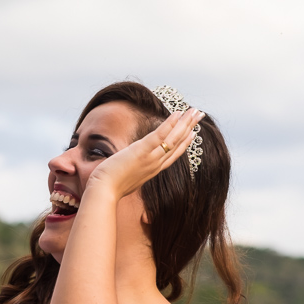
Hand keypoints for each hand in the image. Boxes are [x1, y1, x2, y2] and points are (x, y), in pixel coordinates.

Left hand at [87, 108, 203, 200]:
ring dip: (185, 123)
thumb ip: (132, 171)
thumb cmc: (110, 187)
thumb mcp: (127, 179)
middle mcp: (155, 165)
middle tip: (199, 115)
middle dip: (189, 128)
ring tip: (194, 111)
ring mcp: (150, 159)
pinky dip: (169, 124)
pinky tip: (177, 113)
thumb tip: (128, 168)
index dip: (183, 143)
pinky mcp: (141, 152)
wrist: (104, 192)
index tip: (192, 133)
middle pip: (177, 145)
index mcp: (152, 170)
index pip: (172, 155)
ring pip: (173, 139)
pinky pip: (159, 136)